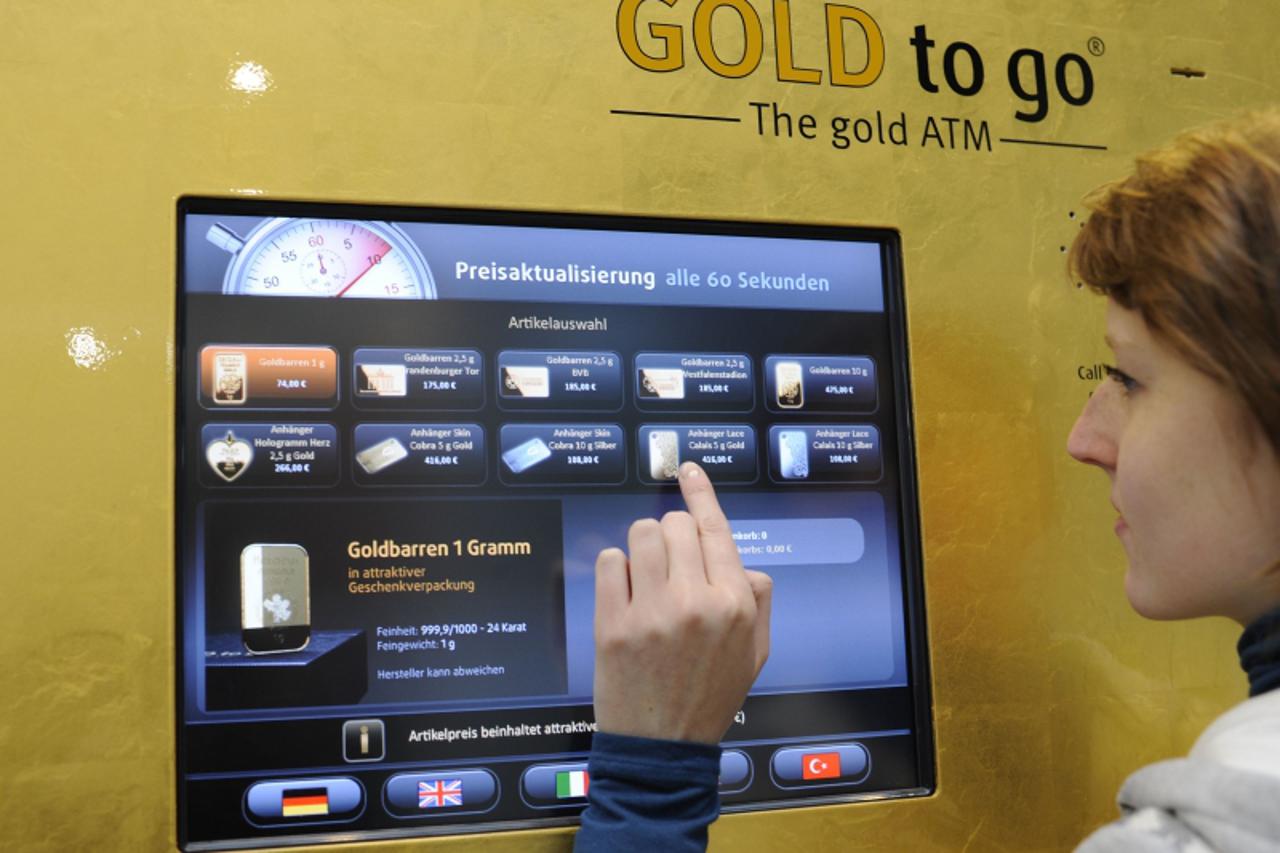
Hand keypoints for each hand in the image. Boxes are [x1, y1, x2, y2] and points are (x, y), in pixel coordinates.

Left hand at [592, 462, 772, 744]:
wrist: (664, 748)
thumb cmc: (710, 697)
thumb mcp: (755, 653)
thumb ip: (757, 601)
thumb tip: (741, 564)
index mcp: (735, 604)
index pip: (715, 529)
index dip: (700, 492)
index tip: (686, 469)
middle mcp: (697, 601)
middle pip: (675, 525)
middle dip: (670, 536)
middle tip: (668, 566)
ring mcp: (653, 612)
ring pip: (640, 534)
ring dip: (642, 547)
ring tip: (646, 579)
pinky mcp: (613, 625)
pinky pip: (609, 562)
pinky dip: (615, 569)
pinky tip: (625, 595)